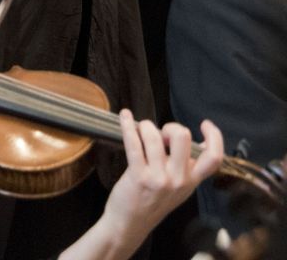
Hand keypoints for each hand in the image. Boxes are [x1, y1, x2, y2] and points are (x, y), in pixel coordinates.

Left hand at [89, 110, 222, 257]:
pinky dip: (126, 124)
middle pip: (183, 137)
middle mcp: (180, 179)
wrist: (131, 223)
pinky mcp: (139, 176)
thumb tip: (192, 139)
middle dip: (171, 127)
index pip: (213, 159)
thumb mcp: (179, 187)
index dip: (215, 137)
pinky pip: (133, 142)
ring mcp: (160, 178)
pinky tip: (124, 116)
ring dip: (145, 126)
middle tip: (161, 134)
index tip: (205, 124)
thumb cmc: (153, 200)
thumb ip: (187, 166)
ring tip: (139, 130)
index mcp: (192, 180)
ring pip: (154, 135)